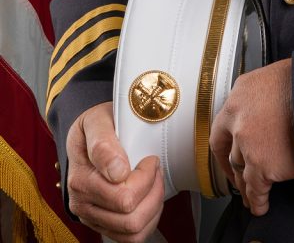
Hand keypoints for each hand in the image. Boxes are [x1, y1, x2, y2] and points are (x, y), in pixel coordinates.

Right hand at [65, 101, 163, 242]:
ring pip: (133, 231)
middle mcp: (82, 203)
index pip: (124, 197)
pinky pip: (131, 237)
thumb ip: (103, 143)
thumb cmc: (95, 126)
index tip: (149, 158)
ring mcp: (92, 217)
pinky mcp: (103, 224)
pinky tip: (148, 197)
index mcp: (81, 180)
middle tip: (154, 168)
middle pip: (130, 218)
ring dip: (153, 206)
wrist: (87, 133)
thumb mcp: (96, 121)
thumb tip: (117, 171)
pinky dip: (148, 220)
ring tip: (153, 182)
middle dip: (152, 191)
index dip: (146, 177)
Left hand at [210, 58, 293, 215]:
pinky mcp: (262, 164)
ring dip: (245, 186)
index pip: (225, 120)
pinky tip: (261, 206)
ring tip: (252, 195)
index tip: (229, 152)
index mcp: (244, 90)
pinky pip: (256, 189)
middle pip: (229, 150)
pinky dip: (257, 200)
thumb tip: (276, 103)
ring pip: (241, 171)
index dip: (227, 141)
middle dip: (232, 167)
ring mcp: (247, 142)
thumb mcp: (284, 75)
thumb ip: (270, 91)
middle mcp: (238, 116)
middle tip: (237, 177)